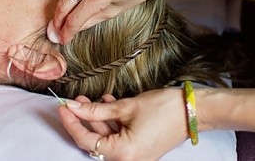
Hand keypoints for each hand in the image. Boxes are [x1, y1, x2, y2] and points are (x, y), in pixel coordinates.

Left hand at [58, 89, 187, 160]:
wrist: (192, 111)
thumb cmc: (164, 109)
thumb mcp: (125, 107)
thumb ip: (96, 110)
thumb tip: (74, 107)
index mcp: (123, 153)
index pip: (86, 140)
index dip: (71, 122)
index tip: (62, 107)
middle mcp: (128, 160)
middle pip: (95, 141)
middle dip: (84, 120)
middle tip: (75, 101)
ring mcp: (135, 156)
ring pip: (106, 138)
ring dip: (97, 119)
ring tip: (91, 99)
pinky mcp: (140, 150)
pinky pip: (118, 138)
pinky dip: (111, 123)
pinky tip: (108, 104)